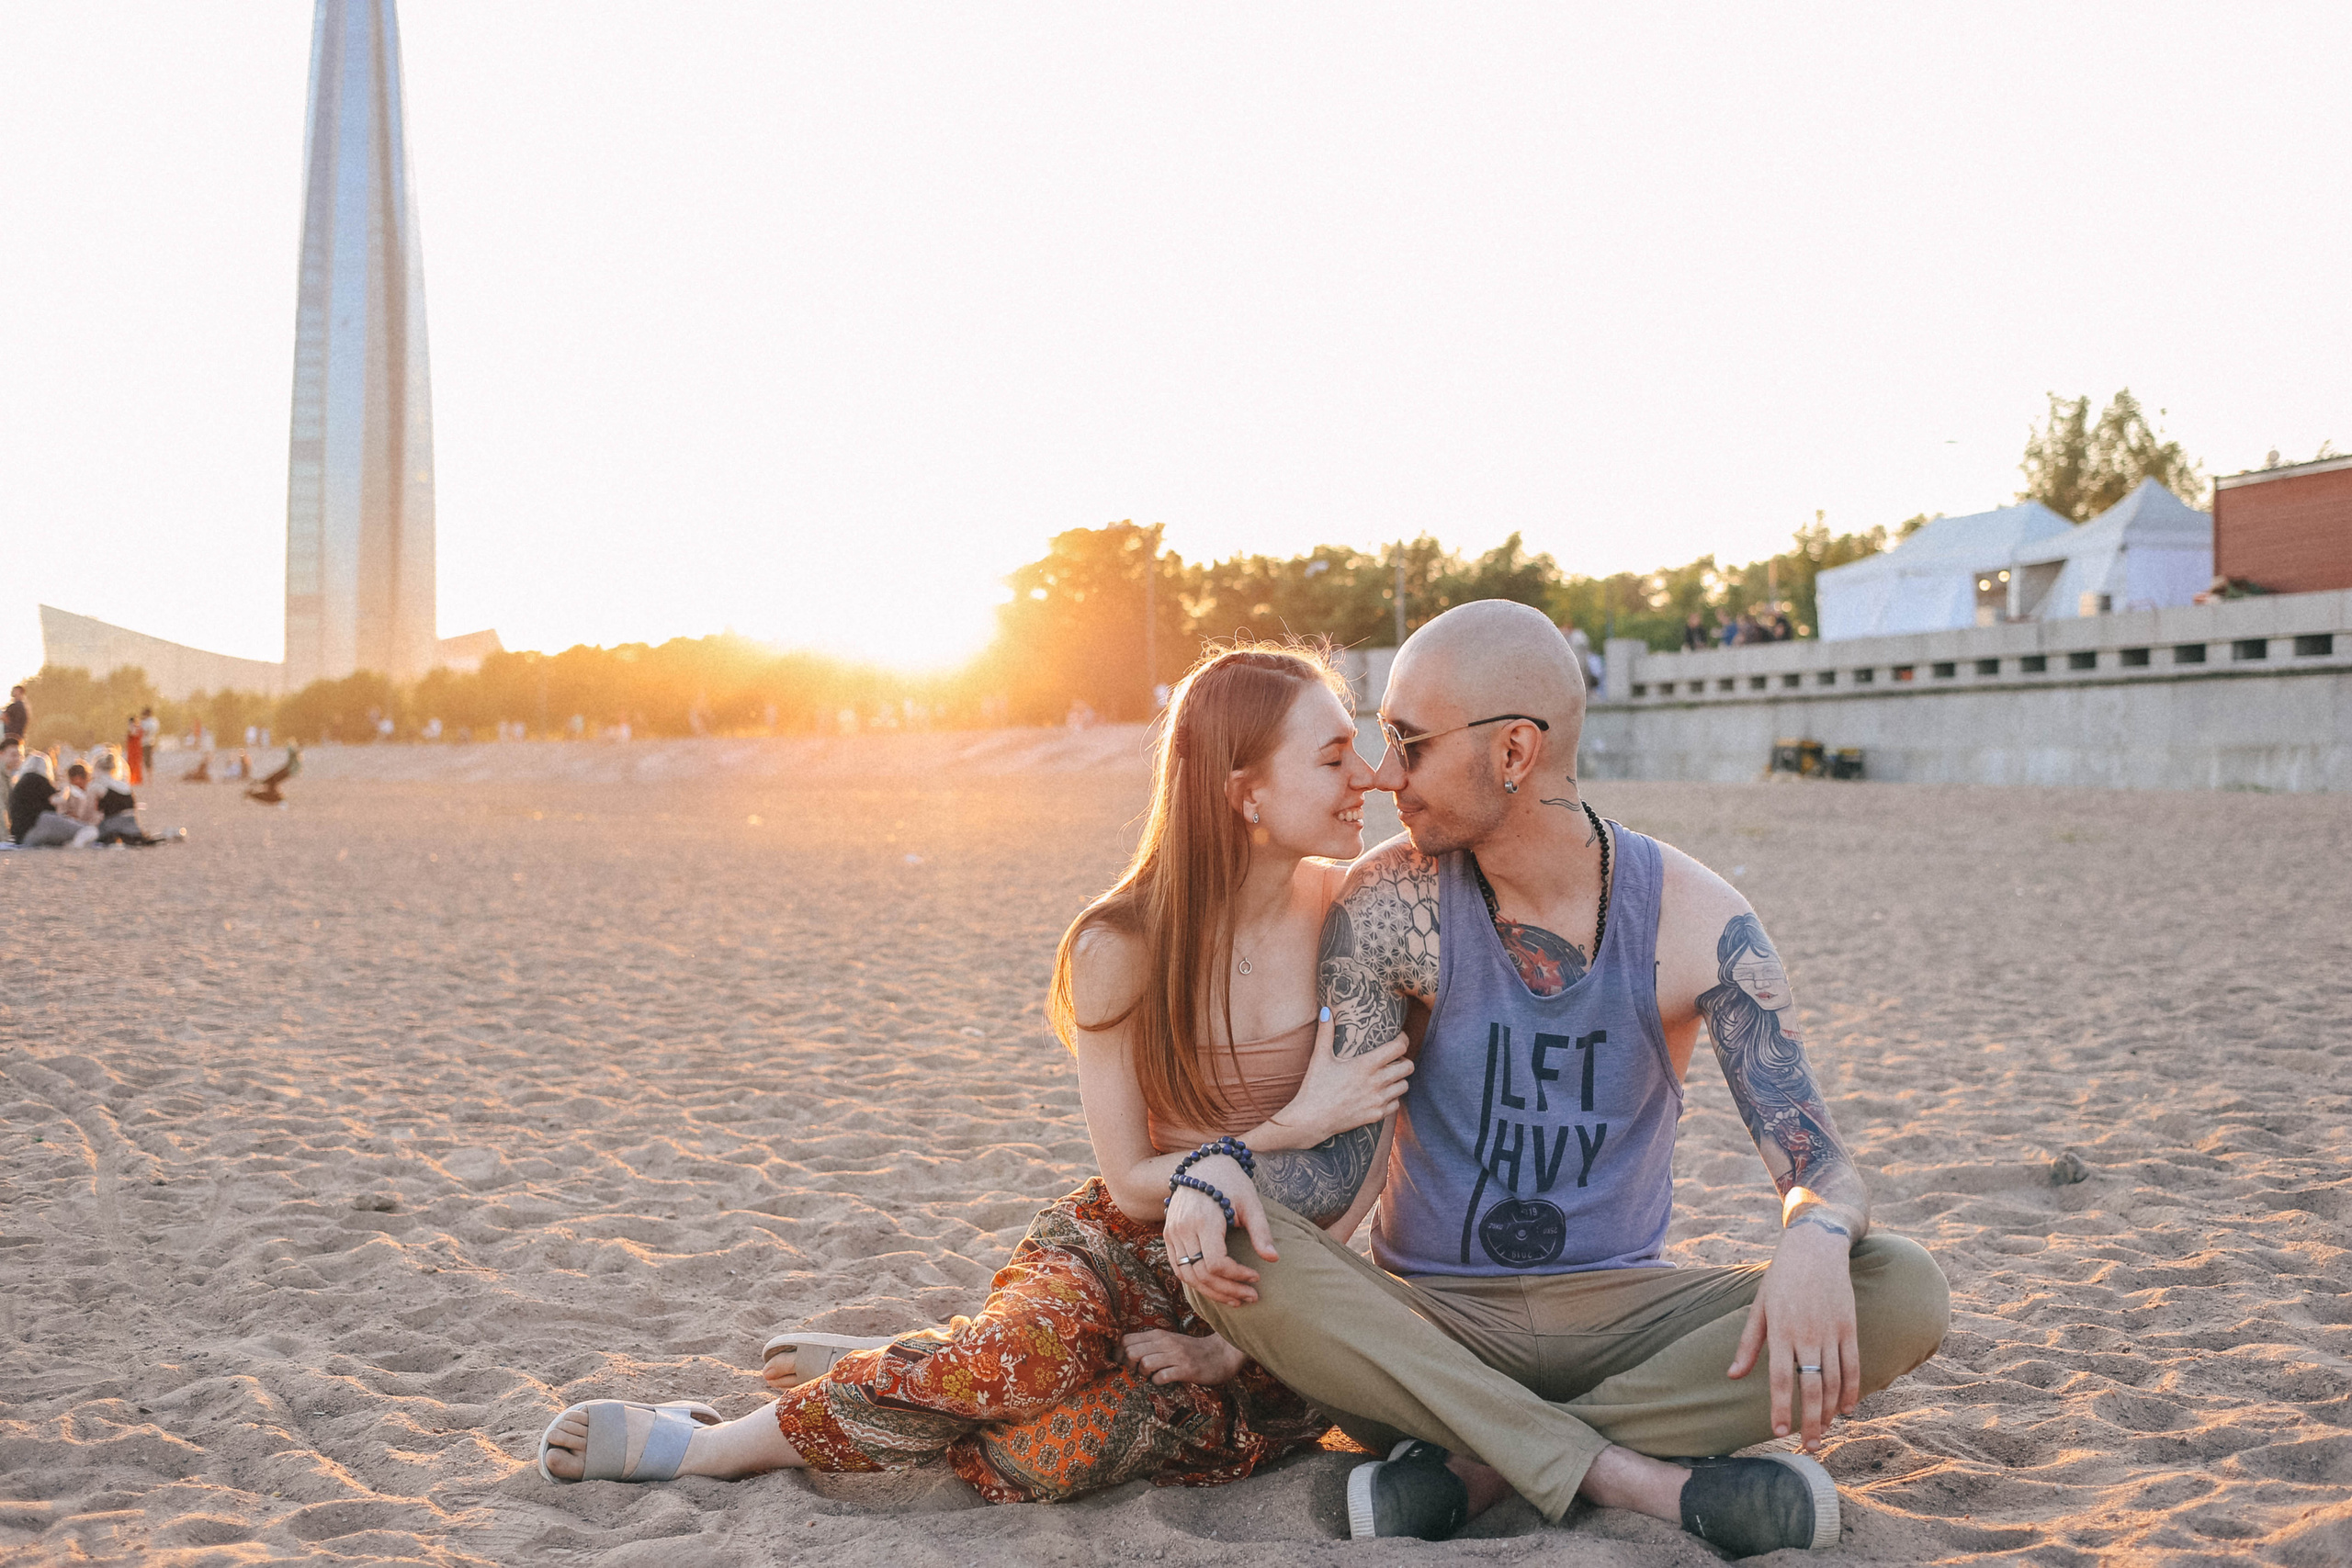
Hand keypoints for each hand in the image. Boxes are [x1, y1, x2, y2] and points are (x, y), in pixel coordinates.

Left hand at [1123, 1328, 1245, 1385]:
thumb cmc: (1190, 1351)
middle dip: (1129, 1365)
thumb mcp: (1168, 1342)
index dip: (1118, 1354)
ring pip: (1145, 1363)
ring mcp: (1176, 1356)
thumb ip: (1149, 1345)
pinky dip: (1158, 1382)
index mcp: (1158, 1335)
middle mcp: (1165, 1342)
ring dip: (1143, 1374)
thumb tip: (1124, 1354)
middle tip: (1137, 1372)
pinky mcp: (1186, 1369)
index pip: (1126, 1340)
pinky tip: (1163, 1381)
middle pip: (1131, 1352)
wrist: (1221, 1354)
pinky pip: (1162, 1377)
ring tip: (1151, 1376)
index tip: (1123, 1364)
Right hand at [1162, 1154, 1276, 1309]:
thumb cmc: (1230, 1181)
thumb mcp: (1250, 1202)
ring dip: (1212, 1292)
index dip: (1237, 1276)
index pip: (1217, 1263)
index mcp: (1204, 1220)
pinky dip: (1197, 1282)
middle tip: (1252, 1297)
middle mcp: (1183, 1228)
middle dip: (1228, 1290)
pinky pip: (1179, 1268)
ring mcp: (1172, 1233)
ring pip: (1188, 1276)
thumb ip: (1261, 1231)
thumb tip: (1273, 1259)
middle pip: (1202, 1274)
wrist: (1202, 1164)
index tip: (1256, 1277)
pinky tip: (1217, 1287)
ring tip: (1237, 1299)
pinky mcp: (1169, 1235)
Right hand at [1269, 1013, 1411, 1145]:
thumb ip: (1325, 1032)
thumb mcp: (1320, 1057)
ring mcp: (1378, 1101)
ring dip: (1399, 1079)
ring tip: (1388, 1075)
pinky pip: (1395, 1104)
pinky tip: (1381, 1093)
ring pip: (1404, 1086)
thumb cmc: (1315, 1086)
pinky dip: (1392, 1098)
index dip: (1402, 1040)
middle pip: (1408, 1067)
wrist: (1311, 1119)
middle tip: (1394, 1059)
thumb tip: (1326, 1010)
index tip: (1398, 1038)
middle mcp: (1376, 1082)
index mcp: (1366, 1065)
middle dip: (1404, 1060)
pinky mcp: (1376, 1115)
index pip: (1399, 1048)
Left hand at [1726, 1219, 1859, 1450]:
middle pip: (1812, 1387)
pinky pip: (1853, 1365)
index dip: (1782, 1409)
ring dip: (1830, 1411)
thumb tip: (1733, 1376)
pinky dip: (1852, 1390)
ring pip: (1835, 1381)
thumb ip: (1748, 1344)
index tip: (1779, 1434)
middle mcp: (1807, 1334)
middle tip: (1809, 1447)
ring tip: (1824, 1432)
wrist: (1816, 1247)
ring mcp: (1832, 1331)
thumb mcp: (1759, 1306)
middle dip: (1811, 1421)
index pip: (1782, 1379)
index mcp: (1780, 1330)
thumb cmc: (1781, 1278)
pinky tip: (1846, 1409)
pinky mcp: (1849, 1326)